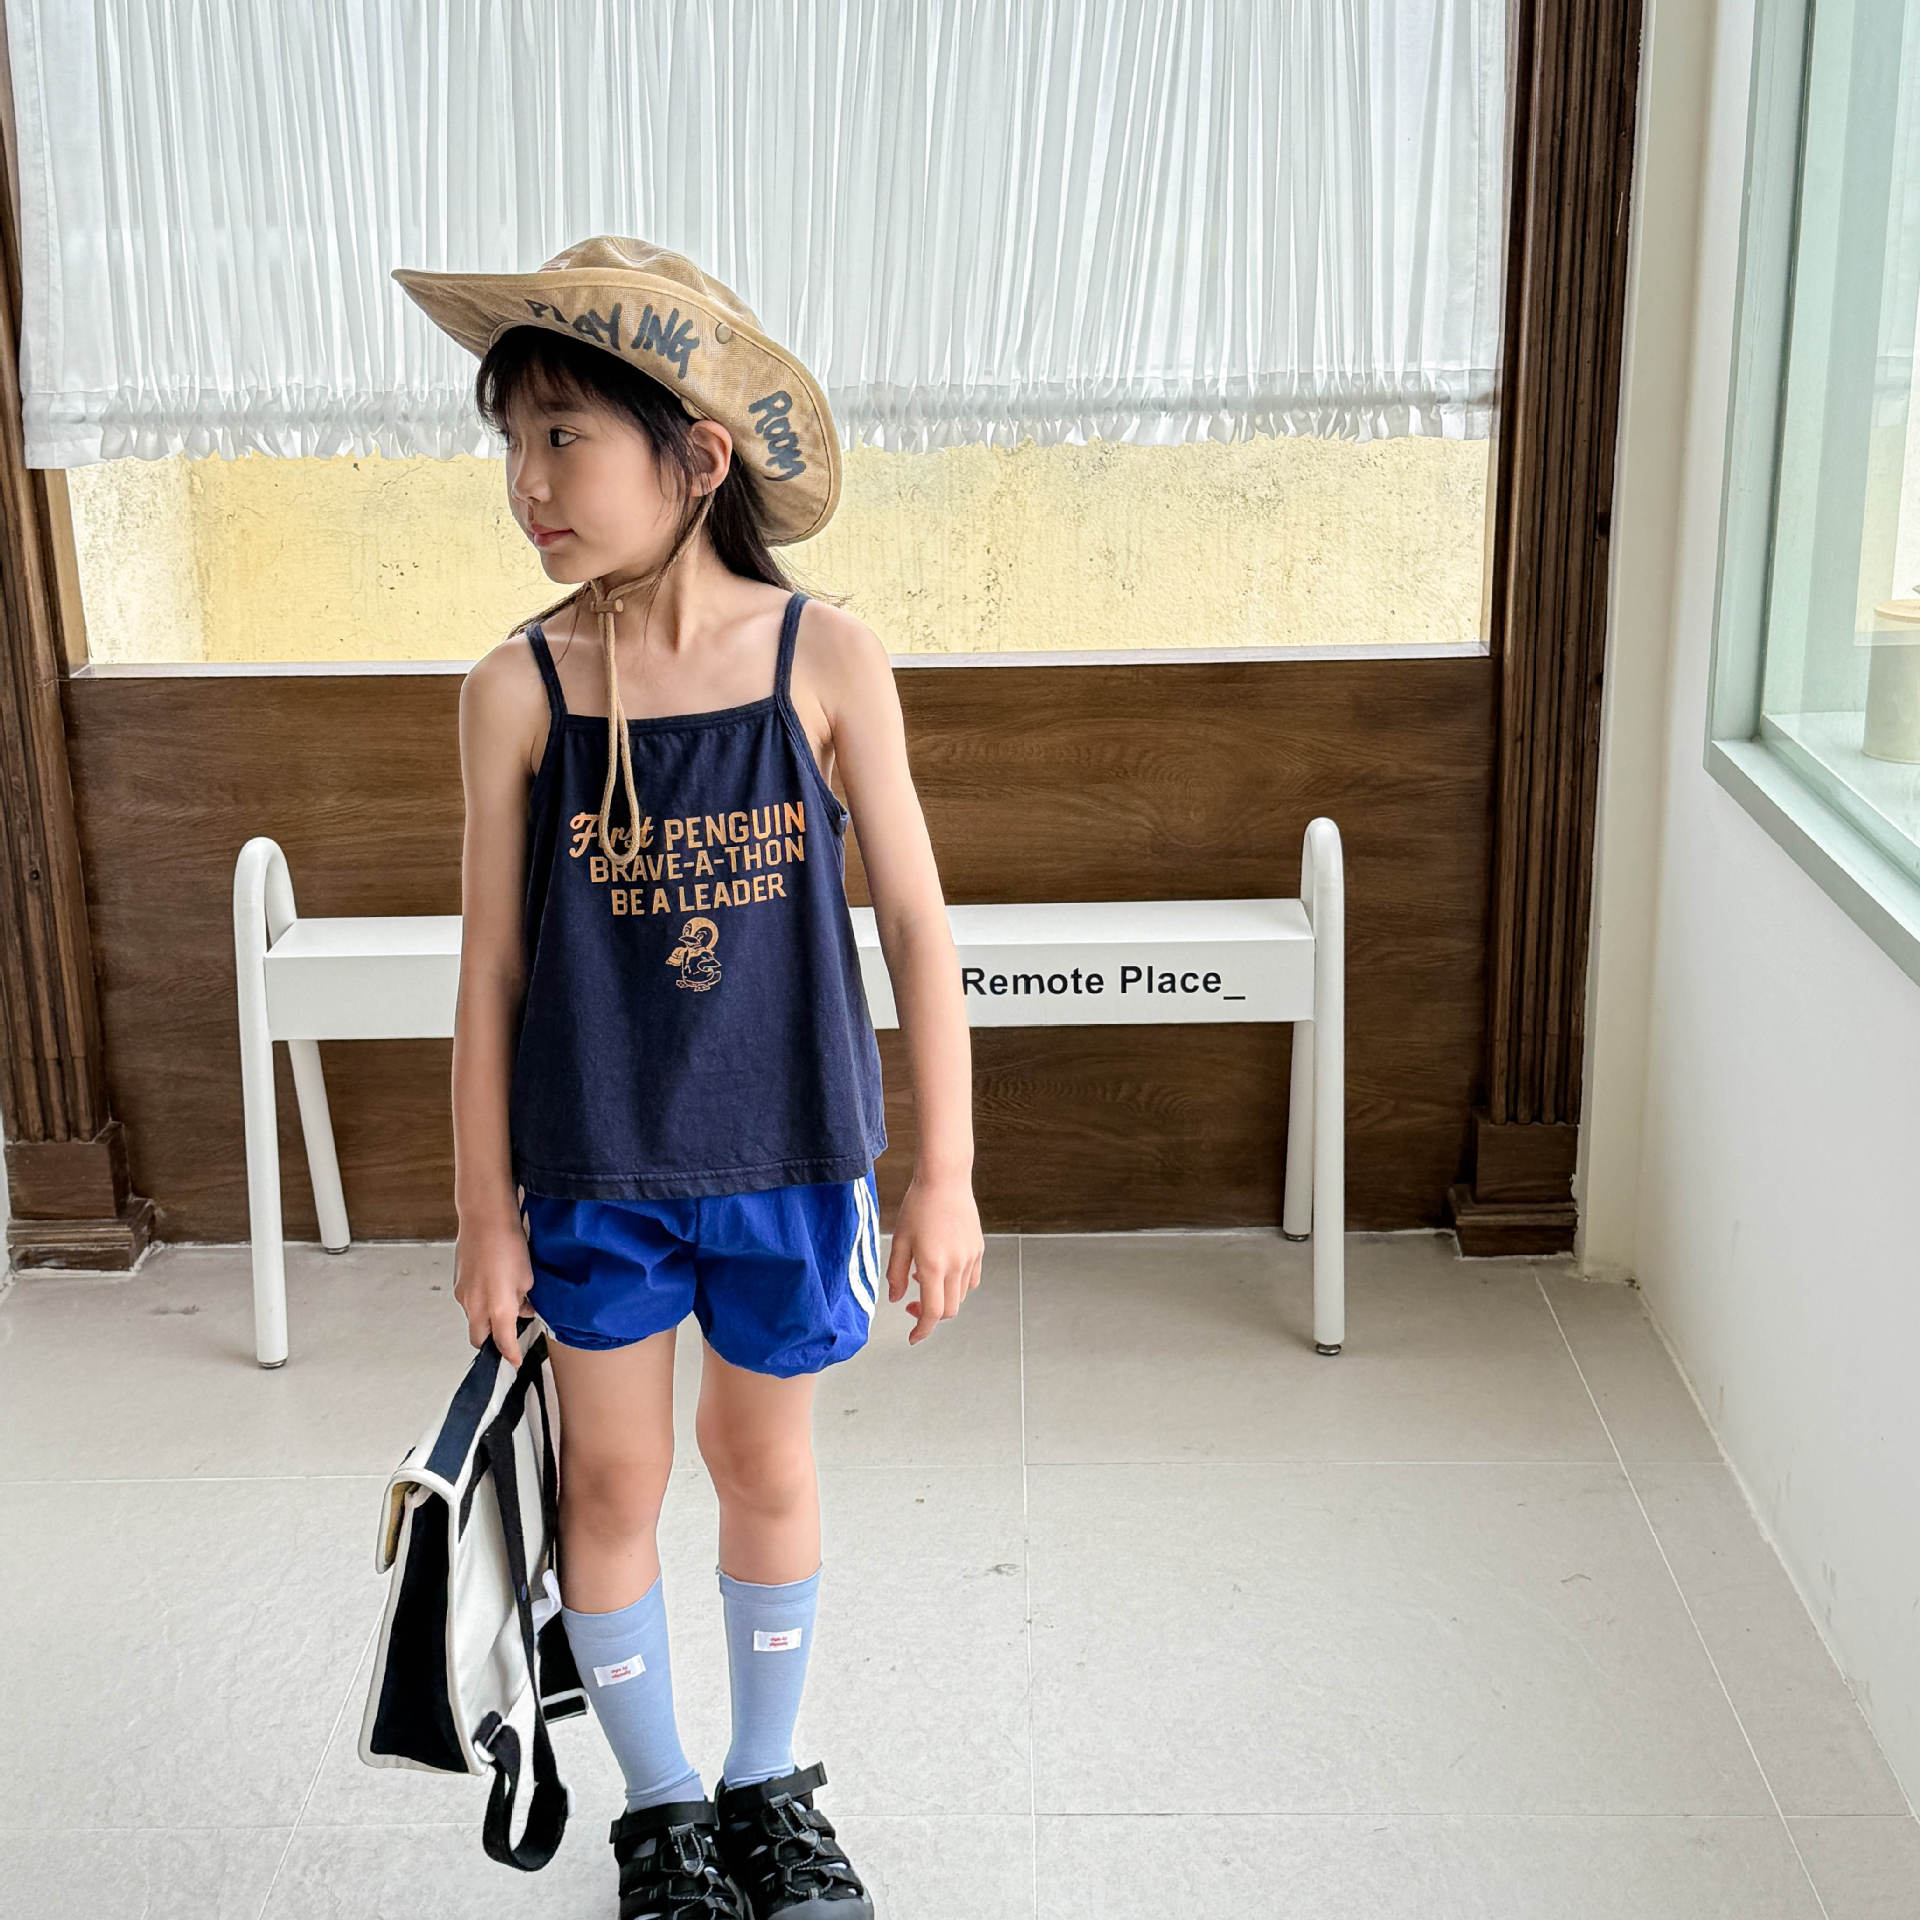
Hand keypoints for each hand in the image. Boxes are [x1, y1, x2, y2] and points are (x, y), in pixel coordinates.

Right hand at [453, 1210, 534, 1366]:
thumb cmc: (509, 1244)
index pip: (503, 1344)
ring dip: (487, 1319)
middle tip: (509, 1334)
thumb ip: (524, 1300)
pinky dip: (480, 1302)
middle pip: (480, 1338)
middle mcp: (475, 1307)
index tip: (515, 1361)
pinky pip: (469, 1302)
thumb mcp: (527, 1277)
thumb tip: (523, 1309)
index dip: (510, 1355)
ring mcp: (463, 1295)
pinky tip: (493, 1286)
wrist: (485, 1219)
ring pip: (474, 1319)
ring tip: (506, 1301)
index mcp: (497, 1309)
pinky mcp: (457, 1283)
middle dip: (493, 1342)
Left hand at [885, 1172, 983, 1346]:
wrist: (945, 1180)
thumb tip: (897, 1299)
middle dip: (929, 1315)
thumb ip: (896, 1274)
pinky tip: (942, 1269)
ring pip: (960, 1295)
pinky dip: (956, 1285)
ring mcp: (970, 1258)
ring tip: (923, 1276)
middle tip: (911, 1304)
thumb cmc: (918, 1207)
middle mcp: (956, 1266)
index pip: (932, 1312)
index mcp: (933, 1266)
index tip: (913, 1337)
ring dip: (942, 1297)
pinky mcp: (978, 1249)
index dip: (922, 1330)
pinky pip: (970, 1279)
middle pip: (948, 1309)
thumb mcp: (900, 1241)